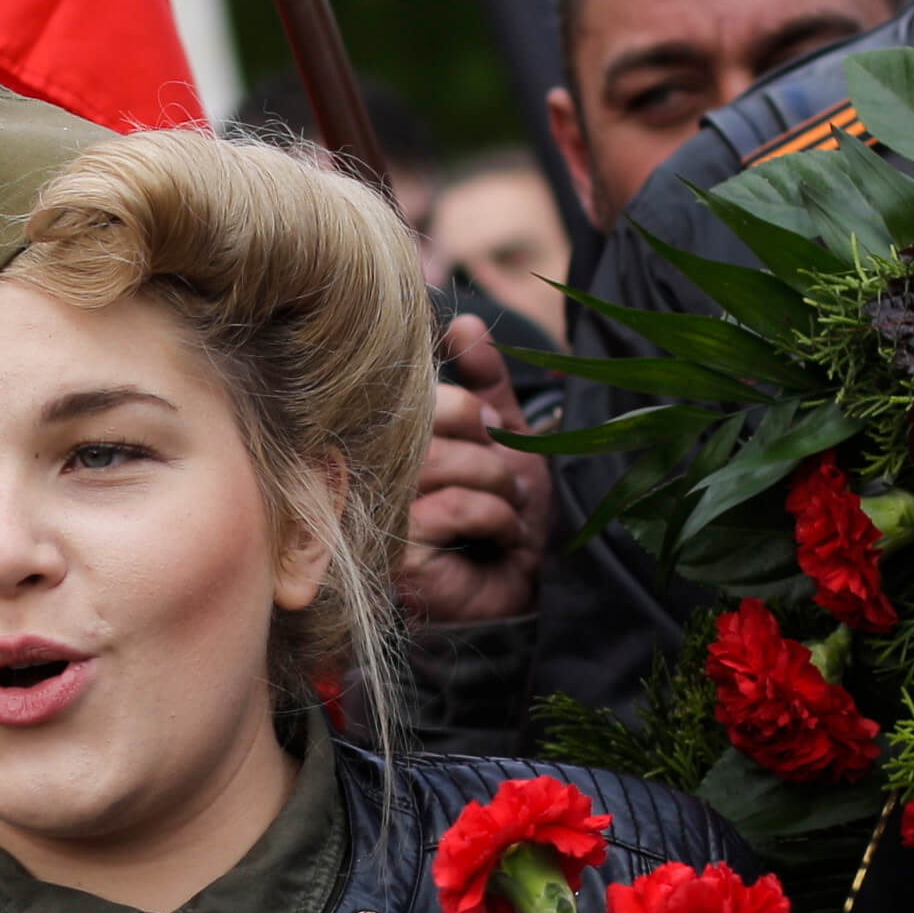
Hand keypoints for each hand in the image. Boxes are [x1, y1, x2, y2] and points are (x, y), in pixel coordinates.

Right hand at [395, 317, 548, 626]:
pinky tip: (504, 539)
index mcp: (398, 445)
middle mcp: (379, 478)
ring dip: (497, 487)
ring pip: (441, 466)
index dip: (468, 411)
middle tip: (514, 481)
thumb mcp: (508, 440)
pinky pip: (451, 508)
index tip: (498, 437)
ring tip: (513, 511)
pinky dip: (494, 518)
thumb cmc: (516, 518)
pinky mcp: (400, 558)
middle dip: (488, 453)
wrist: (535, 590)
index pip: (418, 398)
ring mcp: (383, 519)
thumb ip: (486, 384)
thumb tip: (463, 322)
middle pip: (429, 432)